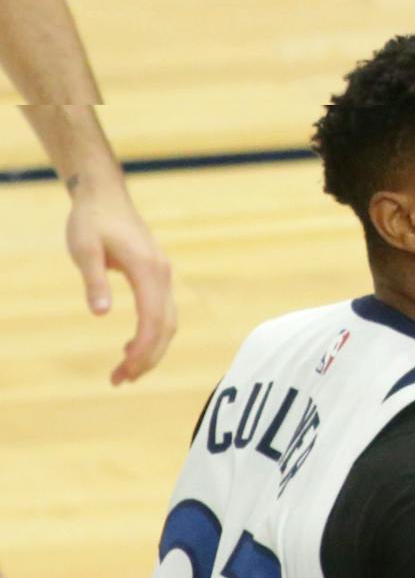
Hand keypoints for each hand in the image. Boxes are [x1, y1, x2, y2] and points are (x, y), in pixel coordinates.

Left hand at [63, 172, 175, 385]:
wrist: (104, 196)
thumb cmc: (91, 221)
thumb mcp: (84, 249)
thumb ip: (93, 280)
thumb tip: (100, 314)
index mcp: (147, 269)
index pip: (152, 318)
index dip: (142, 349)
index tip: (124, 372)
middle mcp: (161, 274)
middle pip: (166, 326)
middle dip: (147, 358)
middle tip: (119, 381)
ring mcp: (162, 275)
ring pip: (167, 322)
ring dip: (150, 350)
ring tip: (124, 373)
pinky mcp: (156, 276)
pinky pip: (161, 312)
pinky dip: (151, 335)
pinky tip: (129, 348)